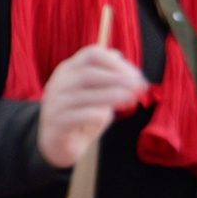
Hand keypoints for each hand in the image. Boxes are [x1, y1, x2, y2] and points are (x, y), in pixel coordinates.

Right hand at [36, 45, 147, 168]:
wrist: (58, 143)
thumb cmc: (82, 114)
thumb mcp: (95, 91)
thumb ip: (105, 75)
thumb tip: (118, 55)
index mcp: (69, 69)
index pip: (91, 54)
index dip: (116, 63)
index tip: (136, 75)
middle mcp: (60, 82)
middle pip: (89, 73)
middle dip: (119, 79)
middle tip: (140, 87)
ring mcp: (56, 102)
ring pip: (86, 94)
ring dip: (114, 95)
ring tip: (131, 100)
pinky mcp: (58, 123)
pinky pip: (82, 116)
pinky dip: (99, 115)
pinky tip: (108, 116)